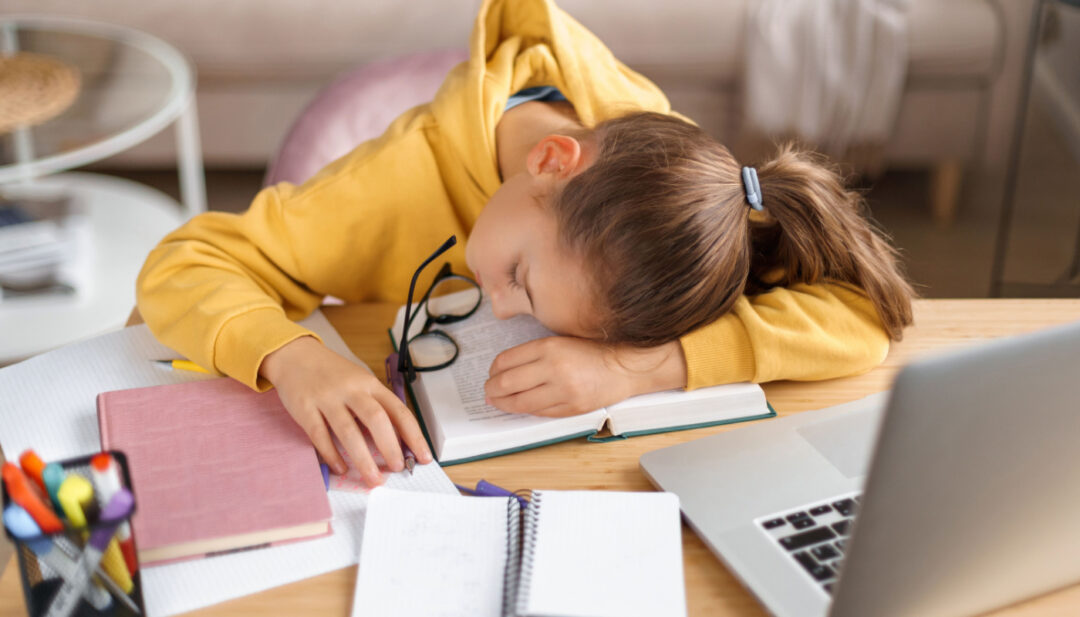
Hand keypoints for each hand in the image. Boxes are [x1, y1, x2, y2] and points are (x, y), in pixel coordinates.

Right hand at [259, 336, 431, 485]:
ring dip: (362, 458)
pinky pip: (319, 435)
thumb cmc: (333, 374)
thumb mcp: (360, 382)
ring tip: (373, 479)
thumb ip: (375, 406)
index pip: (398, 410)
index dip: (414, 435)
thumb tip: (395, 443)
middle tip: (397, 469)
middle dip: (390, 447)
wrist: (295, 355)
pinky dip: (331, 455)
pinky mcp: (305, 408)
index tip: (424, 457)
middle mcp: (351, 389)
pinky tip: (341, 469)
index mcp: (370, 384)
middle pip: (376, 419)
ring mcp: (327, 398)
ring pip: (348, 431)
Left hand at [484, 336, 686, 416]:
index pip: (506, 361)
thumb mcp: (561, 341)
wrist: (625, 366)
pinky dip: (525, 410)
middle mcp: (554, 368)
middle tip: (488, 390)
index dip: (493, 370)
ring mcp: (563, 391)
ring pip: (520, 402)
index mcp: (550, 346)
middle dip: (492, 389)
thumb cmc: (593, 351)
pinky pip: (539, 412)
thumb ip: (534, 353)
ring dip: (503, 404)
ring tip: (497, 401)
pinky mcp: (572, 408)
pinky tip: (520, 406)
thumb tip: (502, 370)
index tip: (491, 373)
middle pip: (507, 383)